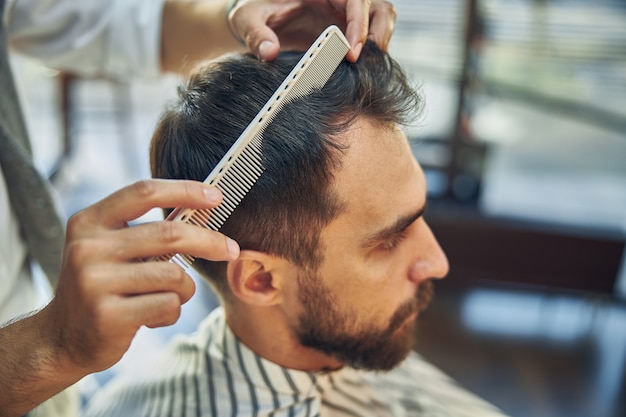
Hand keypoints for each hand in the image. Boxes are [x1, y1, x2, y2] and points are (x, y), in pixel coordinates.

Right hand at [44, 179, 238, 373]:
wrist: (63, 338)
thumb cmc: (102, 285)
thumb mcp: (109, 249)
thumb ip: (145, 230)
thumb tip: (203, 212)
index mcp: (89, 222)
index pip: (143, 192)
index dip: (185, 191)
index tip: (216, 196)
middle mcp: (88, 248)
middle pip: (169, 233)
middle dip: (209, 241)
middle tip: (231, 249)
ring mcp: (95, 282)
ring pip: (174, 275)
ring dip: (185, 289)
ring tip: (168, 297)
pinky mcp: (108, 316)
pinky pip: (168, 305)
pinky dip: (173, 311)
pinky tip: (152, 318)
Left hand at [229, 0, 396, 61]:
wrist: (255, 19)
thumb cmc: (252, 11)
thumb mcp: (246, 19)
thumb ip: (255, 34)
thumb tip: (268, 54)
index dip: (358, 23)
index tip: (351, 52)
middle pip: (379, 7)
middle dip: (377, 34)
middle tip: (363, 63)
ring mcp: (345, 15)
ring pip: (382, 20)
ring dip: (380, 43)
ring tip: (365, 68)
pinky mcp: (347, 31)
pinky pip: (371, 38)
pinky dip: (371, 54)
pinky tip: (358, 72)